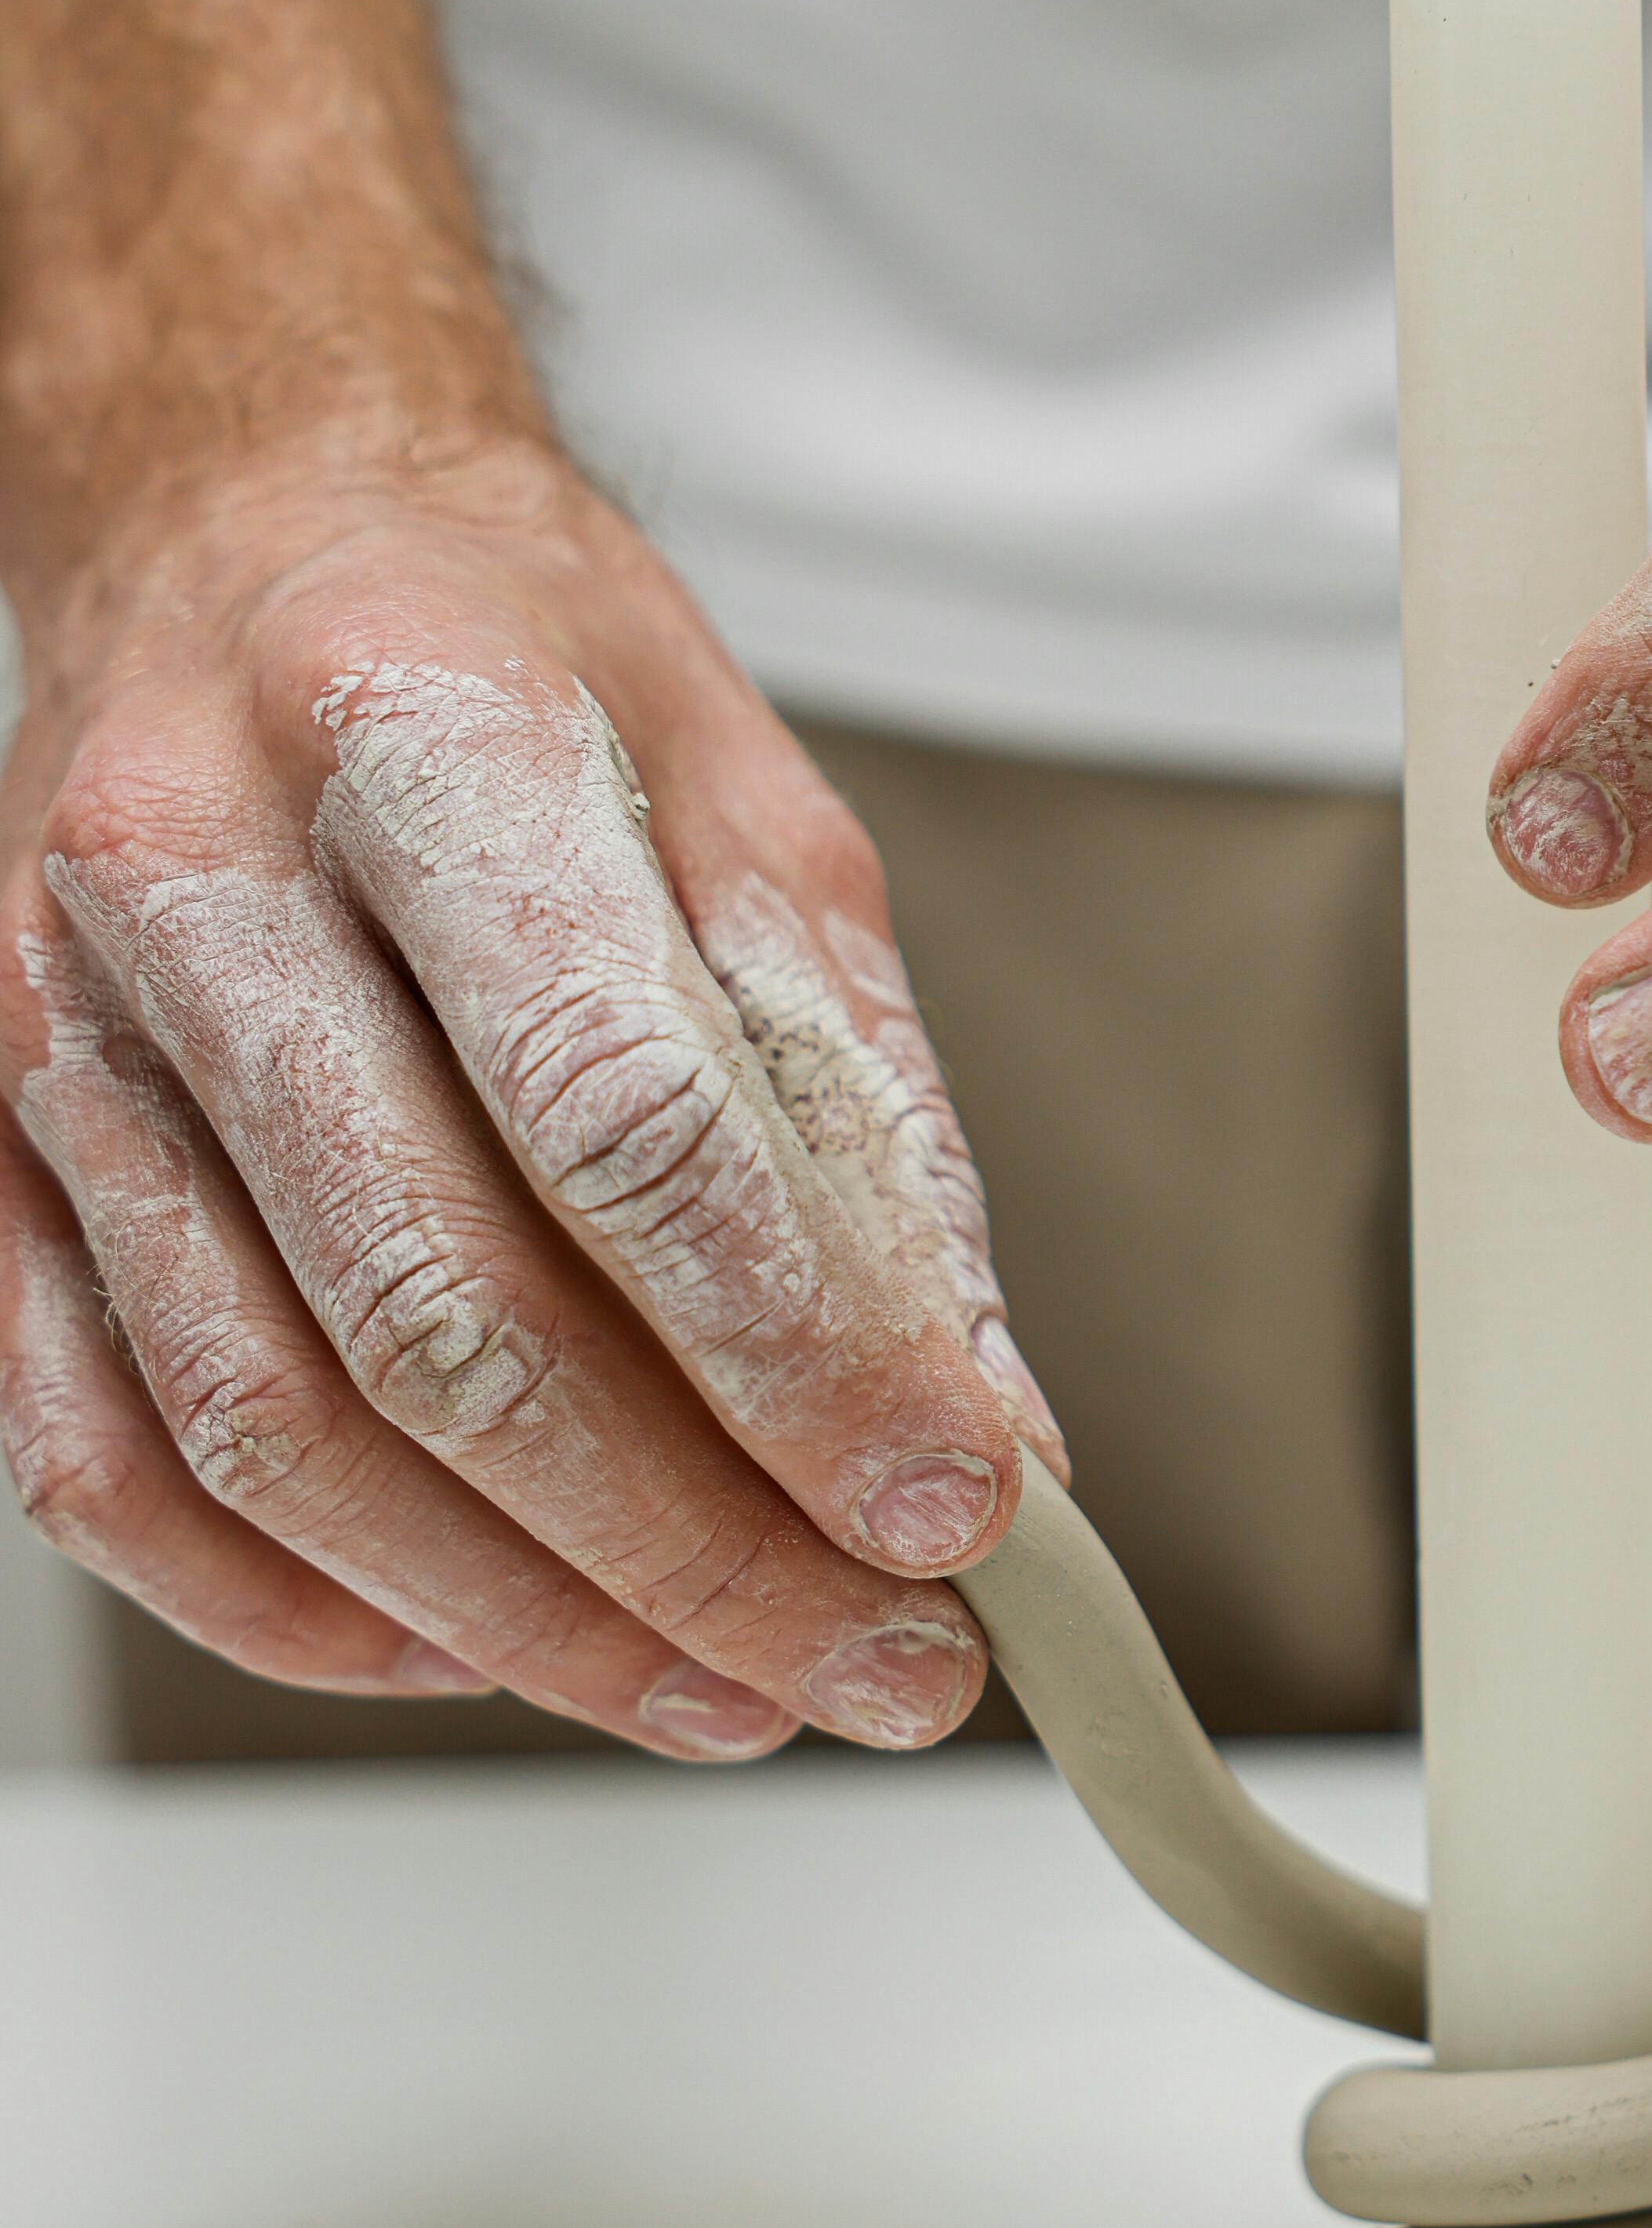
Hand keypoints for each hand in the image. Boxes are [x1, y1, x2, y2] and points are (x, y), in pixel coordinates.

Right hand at [0, 433, 1050, 1750]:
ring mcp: (40, 1029)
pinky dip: (311, 1610)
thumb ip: (869, 1126)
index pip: (619, 1114)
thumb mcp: (762, 821)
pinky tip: (491, 1649)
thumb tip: (982, 1425)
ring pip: (270, 1430)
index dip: (802, 1354)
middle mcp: (187, 873)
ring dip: (526, 1620)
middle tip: (879, 1660)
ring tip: (735, 1691)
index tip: (957, 1510)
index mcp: (415, 725)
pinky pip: (104, 1467)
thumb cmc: (517, 668)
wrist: (245, 536)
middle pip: (441, 1312)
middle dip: (691, 1546)